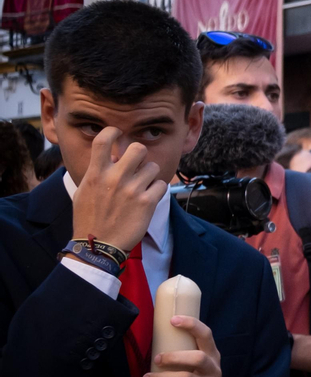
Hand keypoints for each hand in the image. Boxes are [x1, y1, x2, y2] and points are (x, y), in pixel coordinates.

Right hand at [72, 127, 167, 252]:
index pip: (103, 140)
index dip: (113, 131)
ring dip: (150, 175)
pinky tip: (148, 198)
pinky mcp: (147, 202)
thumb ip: (97, 172)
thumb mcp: (84, 191)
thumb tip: (110, 157)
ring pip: (153, 167)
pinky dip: (157, 190)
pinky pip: (161, 185)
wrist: (99, 245)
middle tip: (138, 164)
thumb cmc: (89, 218)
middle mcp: (114, 178)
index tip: (117, 133)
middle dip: (140, 154)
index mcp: (95, 174)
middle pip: (138, 148)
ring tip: (142, 186)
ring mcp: (132, 190)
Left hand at [145, 314, 224, 376]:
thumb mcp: (199, 367)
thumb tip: (155, 343)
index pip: (206, 335)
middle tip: (156, 360)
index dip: (191, 325)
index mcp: (212, 355)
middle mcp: (214, 369)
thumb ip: (185, 355)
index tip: (173, 320)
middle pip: (197, 358)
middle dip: (173, 358)